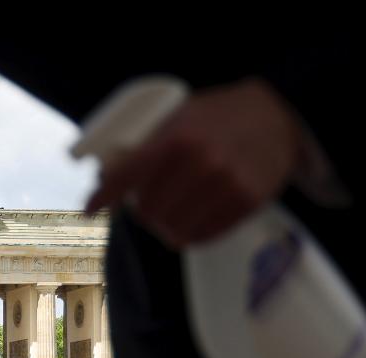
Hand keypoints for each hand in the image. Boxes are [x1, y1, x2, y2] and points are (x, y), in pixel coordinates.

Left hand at [85, 77, 304, 247]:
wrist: (277, 115)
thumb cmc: (216, 117)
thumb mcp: (177, 117)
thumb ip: (145, 145)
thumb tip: (104, 178)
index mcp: (176, 139)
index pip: (127, 177)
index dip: (102, 197)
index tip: (88, 211)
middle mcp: (200, 163)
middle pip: (148, 211)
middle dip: (142, 211)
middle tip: (148, 204)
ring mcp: (226, 184)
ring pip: (174, 229)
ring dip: (166, 227)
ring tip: (170, 214)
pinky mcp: (246, 202)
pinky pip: (204, 235)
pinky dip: (192, 233)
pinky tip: (192, 221)